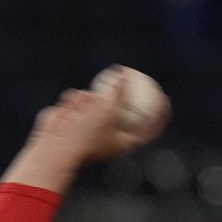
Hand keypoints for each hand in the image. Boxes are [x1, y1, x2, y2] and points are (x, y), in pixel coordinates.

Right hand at [2, 86, 170, 190]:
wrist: (57, 146)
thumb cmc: (86, 132)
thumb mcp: (108, 107)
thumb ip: (119, 91)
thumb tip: (124, 74)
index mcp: (123, 142)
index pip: (148, 129)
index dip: (159, 115)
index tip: (165, 98)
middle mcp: (109, 136)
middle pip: (122, 110)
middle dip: (121, 93)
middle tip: (127, 74)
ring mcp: (91, 128)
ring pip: (95, 99)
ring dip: (88, 99)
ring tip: (81, 110)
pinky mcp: (74, 119)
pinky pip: (78, 98)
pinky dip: (73, 102)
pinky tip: (67, 111)